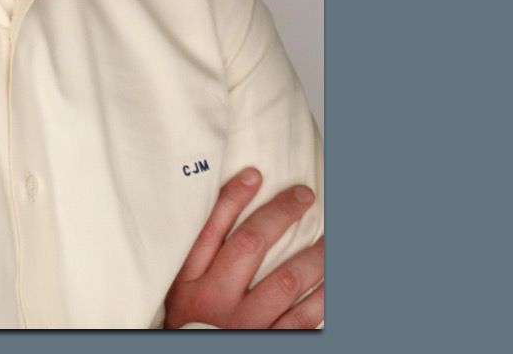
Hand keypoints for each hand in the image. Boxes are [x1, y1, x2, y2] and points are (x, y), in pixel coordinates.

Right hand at [163, 167, 323, 328]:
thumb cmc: (188, 324)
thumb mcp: (178, 292)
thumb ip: (196, 258)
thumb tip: (227, 209)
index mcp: (188, 283)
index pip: (209, 230)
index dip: (233, 198)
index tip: (255, 175)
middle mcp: (215, 299)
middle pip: (250, 245)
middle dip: (280, 215)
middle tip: (304, 196)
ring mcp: (244, 324)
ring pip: (285, 281)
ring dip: (313, 256)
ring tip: (330, 238)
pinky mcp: (267, 342)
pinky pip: (302, 318)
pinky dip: (322, 298)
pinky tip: (334, 282)